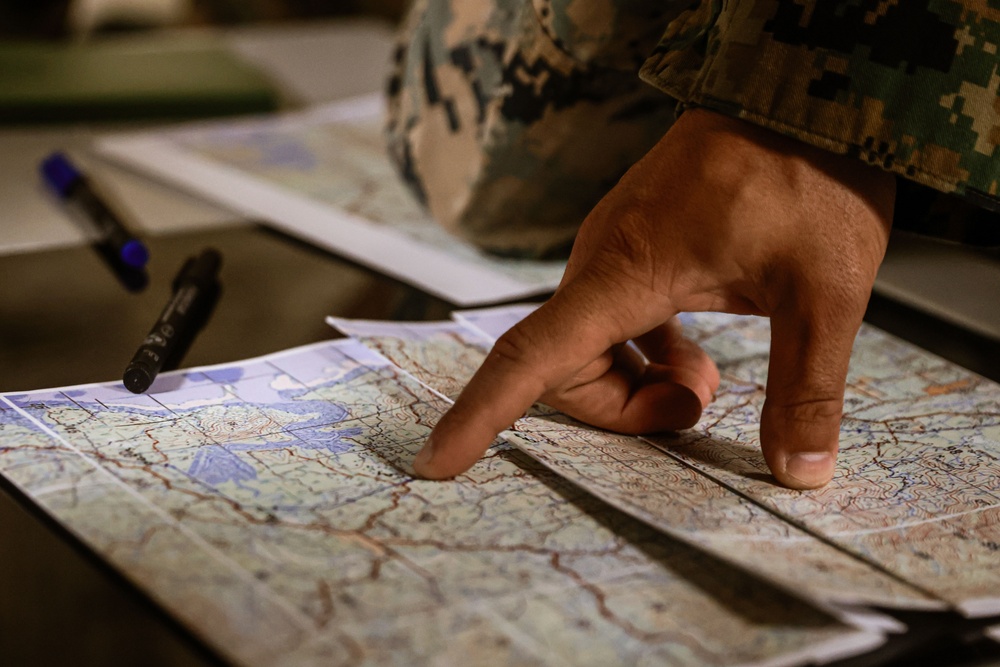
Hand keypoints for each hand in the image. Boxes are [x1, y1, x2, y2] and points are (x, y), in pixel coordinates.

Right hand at [414, 108, 894, 488]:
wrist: (798, 95)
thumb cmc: (806, 173)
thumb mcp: (823, 291)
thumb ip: (807, 386)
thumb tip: (799, 469)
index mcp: (625, 271)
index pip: (531, 356)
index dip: (480, 415)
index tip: (436, 463)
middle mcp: (603, 261)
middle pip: (563, 368)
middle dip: (621, 411)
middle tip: (697, 410)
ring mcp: (616, 252)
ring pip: (586, 346)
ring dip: (635, 384)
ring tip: (705, 382)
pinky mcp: (636, 246)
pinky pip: (609, 319)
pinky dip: (641, 354)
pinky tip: (693, 353)